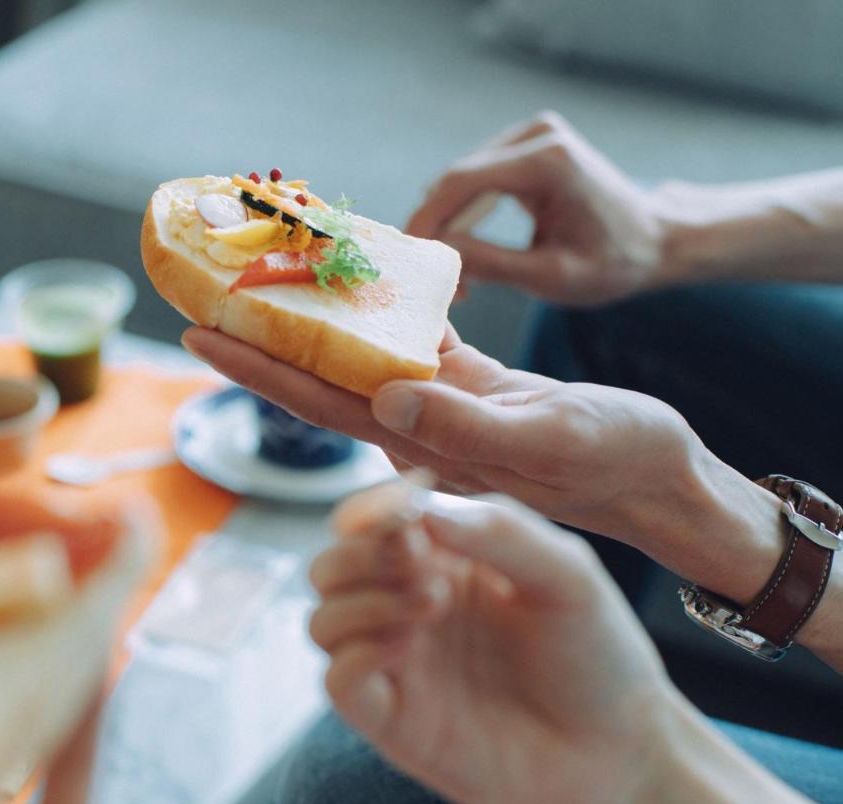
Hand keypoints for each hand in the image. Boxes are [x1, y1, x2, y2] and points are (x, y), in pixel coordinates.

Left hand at [183, 324, 702, 548]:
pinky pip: (415, 339)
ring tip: (275, 269)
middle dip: (265, 335)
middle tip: (213, 287)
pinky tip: (362, 272)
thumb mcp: (544, 442)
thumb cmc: (614, 466)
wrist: (660, 478)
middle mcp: (417, 427)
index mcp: (422, 445)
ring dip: (318, 315)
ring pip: (362, 353)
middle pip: (322, 374)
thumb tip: (385, 398)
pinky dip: (387, 306)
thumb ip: (464, 429)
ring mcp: (442, 407)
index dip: (257, 369)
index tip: (199, 333)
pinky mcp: (473, 386)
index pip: (318, 402)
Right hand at [308, 484, 675, 803]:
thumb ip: (498, 530)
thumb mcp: (565, 573)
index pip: (373, 519)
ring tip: (432, 602)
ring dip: (361, 599)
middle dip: (362, 551)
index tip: (410, 508)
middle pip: (331, 564)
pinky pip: (336, 680)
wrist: (620, 753)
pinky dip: (356, 654)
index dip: (376, 507)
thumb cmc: (597, 656)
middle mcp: (407, 608)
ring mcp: (398, 665)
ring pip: (322, 618)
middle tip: (422, 560)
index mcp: (443, 560)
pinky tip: (409, 646)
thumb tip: (418, 509)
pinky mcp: (392, 721)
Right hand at [406, 111, 677, 305]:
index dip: (425, 219)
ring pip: (463, 182)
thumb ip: (490, 264)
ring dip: (450, 226)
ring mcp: (532, 135)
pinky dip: (466, 216)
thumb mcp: (550, 277)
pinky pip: (478, 181)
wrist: (656, 240)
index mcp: (546, 160)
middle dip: (437, 229)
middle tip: (432, 279)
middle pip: (457, 180)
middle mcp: (536, 135)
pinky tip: (467, 251)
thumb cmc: (613, 263)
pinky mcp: (528, 146)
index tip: (406, 259)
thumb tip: (436, 254)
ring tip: (456, 276)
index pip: (461, 181)